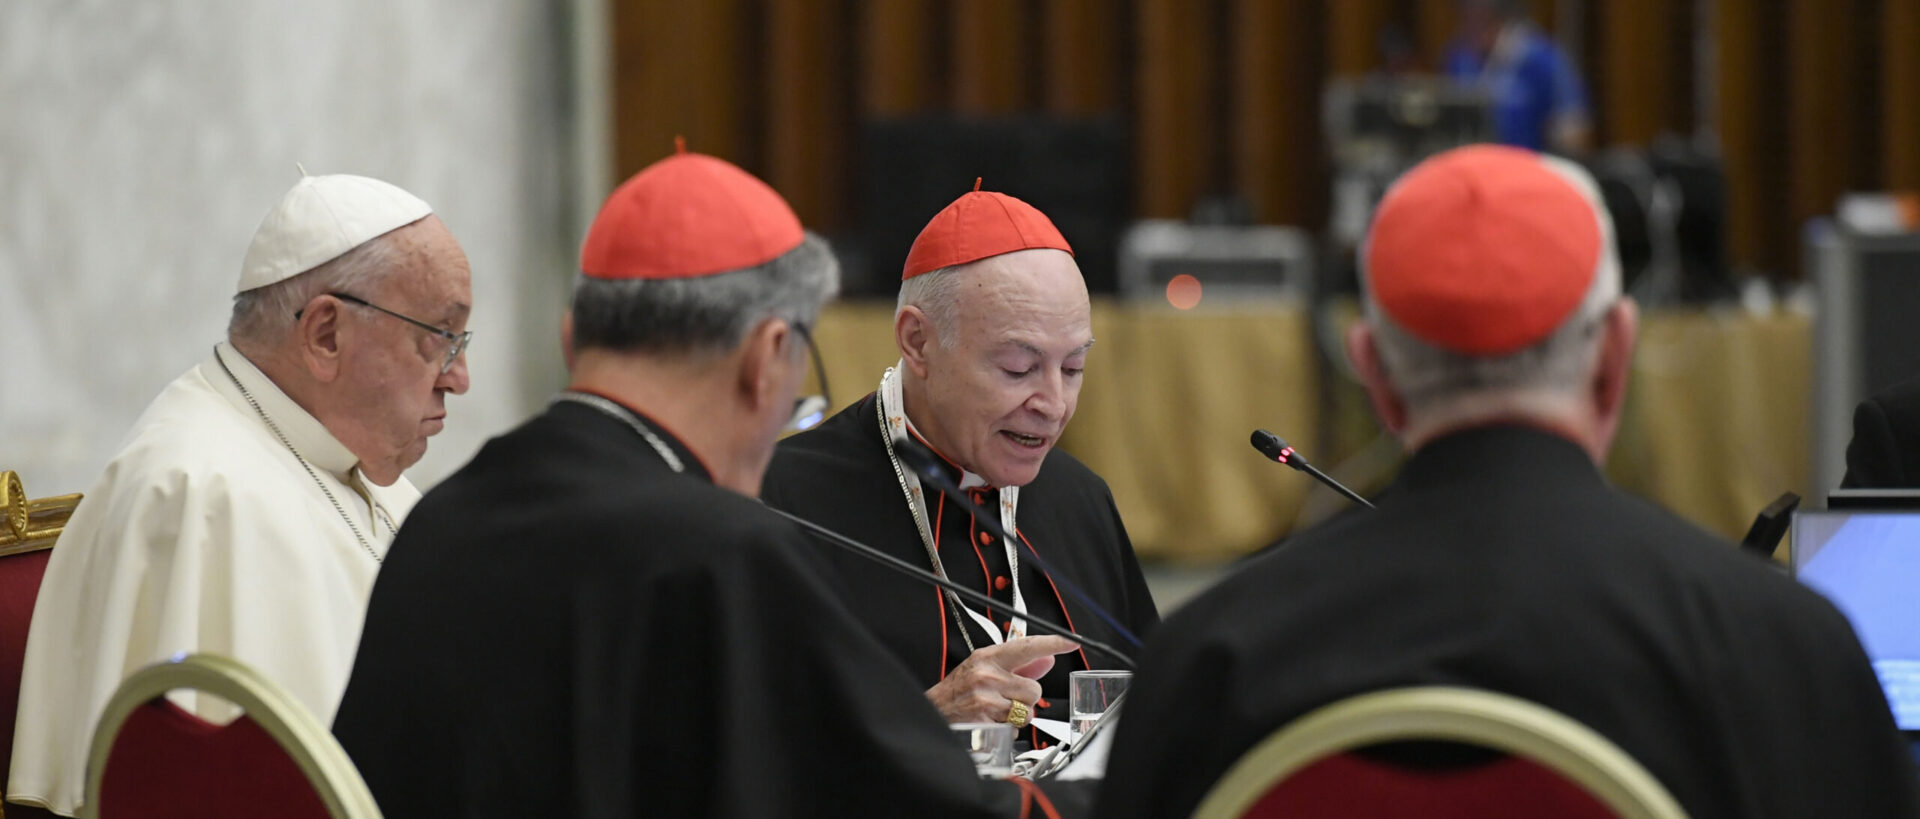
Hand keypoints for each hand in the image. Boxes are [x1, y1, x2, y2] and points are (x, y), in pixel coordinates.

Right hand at [925, 635, 1078, 724]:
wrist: (934, 711)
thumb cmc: (959, 690)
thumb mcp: (984, 669)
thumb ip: (1019, 665)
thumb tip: (1047, 659)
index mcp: (988, 657)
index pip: (1027, 646)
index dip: (1053, 643)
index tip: (1071, 641)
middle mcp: (987, 675)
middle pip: (1034, 689)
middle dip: (1026, 699)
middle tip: (1005, 698)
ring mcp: (985, 698)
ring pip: (1028, 711)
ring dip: (1017, 716)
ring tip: (996, 710)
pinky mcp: (985, 720)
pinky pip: (1015, 728)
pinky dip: (1007, 729)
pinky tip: (991, 722)